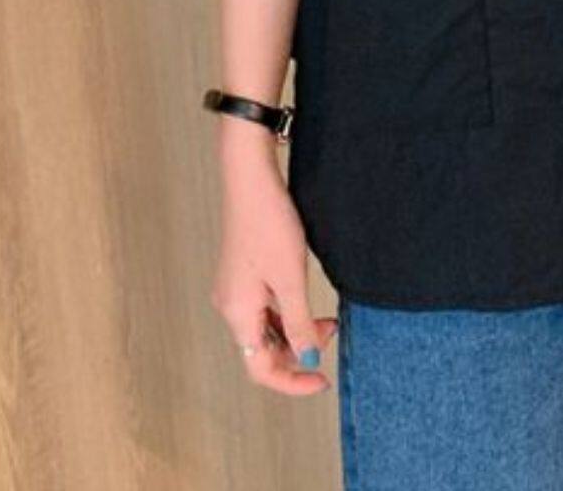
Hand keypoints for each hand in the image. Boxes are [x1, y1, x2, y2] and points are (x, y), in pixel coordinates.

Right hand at [211, 123, 336, 395]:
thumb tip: (308, 358)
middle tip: (332, 331)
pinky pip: (264, 311)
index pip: (261, 368)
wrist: (251, 181)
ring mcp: (234, 292)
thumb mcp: (291, 279)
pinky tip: (308, 304)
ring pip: (266, 331)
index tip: (323, 379)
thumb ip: (299, 323)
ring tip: (327, 318)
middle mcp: (230, 307)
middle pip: (263, 351)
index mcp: (237, 312)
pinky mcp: (242, 277)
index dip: (293, 381)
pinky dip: (288, 315)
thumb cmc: (269, 224)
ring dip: (296, 332)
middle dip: (300, 351)